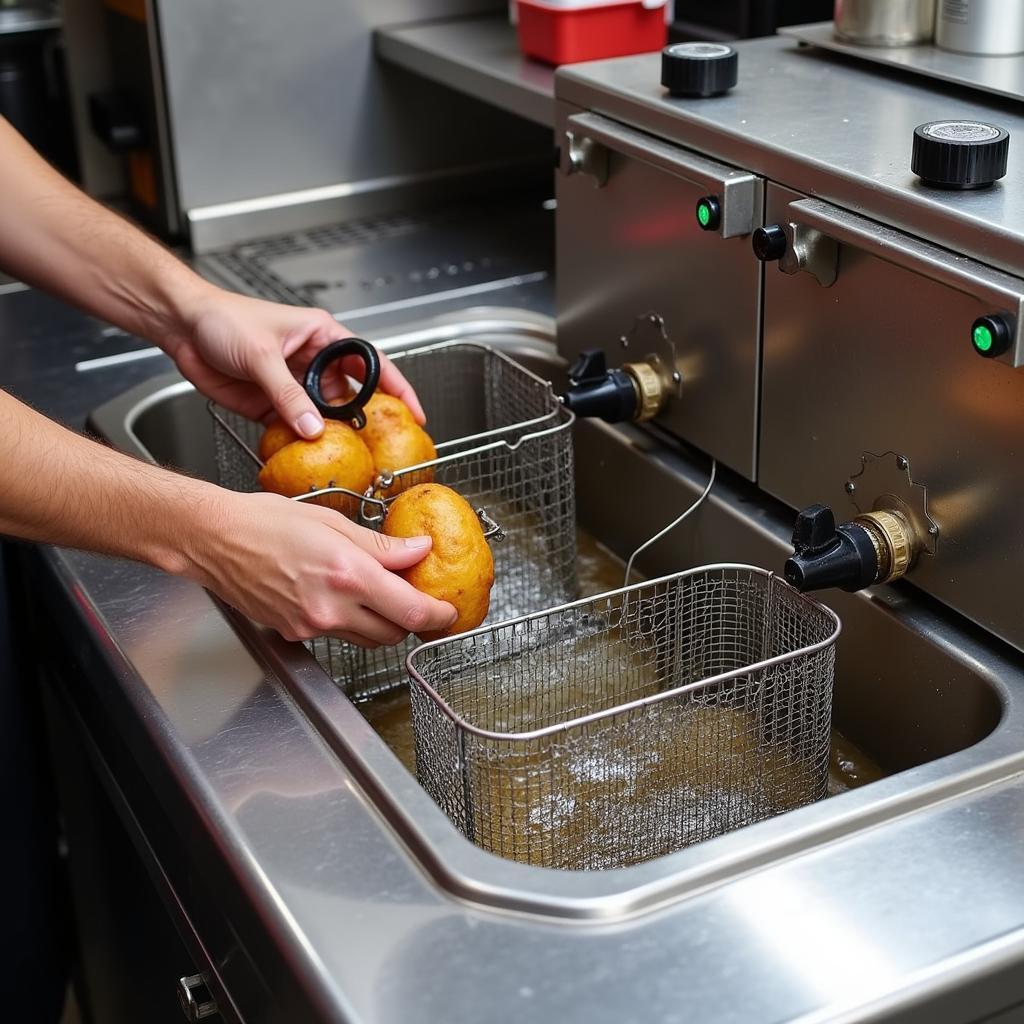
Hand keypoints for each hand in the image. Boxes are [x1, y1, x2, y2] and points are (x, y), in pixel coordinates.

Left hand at [161, 288, 425, 437]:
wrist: (181, 327)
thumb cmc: (222, 318)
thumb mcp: (261, 355)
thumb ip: (287, 394)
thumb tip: (312, 427)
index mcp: (322, 336)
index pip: (371, 363)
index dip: (397, 387)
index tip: (414, 411)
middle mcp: (312, 361)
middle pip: (350, 394)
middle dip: (364, 418)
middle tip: (379, 444)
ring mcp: (293, 385)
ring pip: (323, 415)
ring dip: (331, 434)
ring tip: (345, 454)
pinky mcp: (271, 404)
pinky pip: (294, 427)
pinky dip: (301, 442)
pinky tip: (307, 453)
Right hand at [189, 490, 456, 645]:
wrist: (213, 540)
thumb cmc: (264, 521)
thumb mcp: (332, 521)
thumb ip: (381, 545)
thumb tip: (419, 551)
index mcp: (347, 574)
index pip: (410, 610)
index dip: (437, 615)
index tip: (448, 611)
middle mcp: (331, 607)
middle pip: (393, 634)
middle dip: (410, 620)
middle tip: (413, 596)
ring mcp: (311, 625)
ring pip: (366, 639)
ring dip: (381, 623)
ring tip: (376, 594)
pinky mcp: (294, 633)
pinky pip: (336, 636)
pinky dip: (348, 622)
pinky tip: (337, 597)